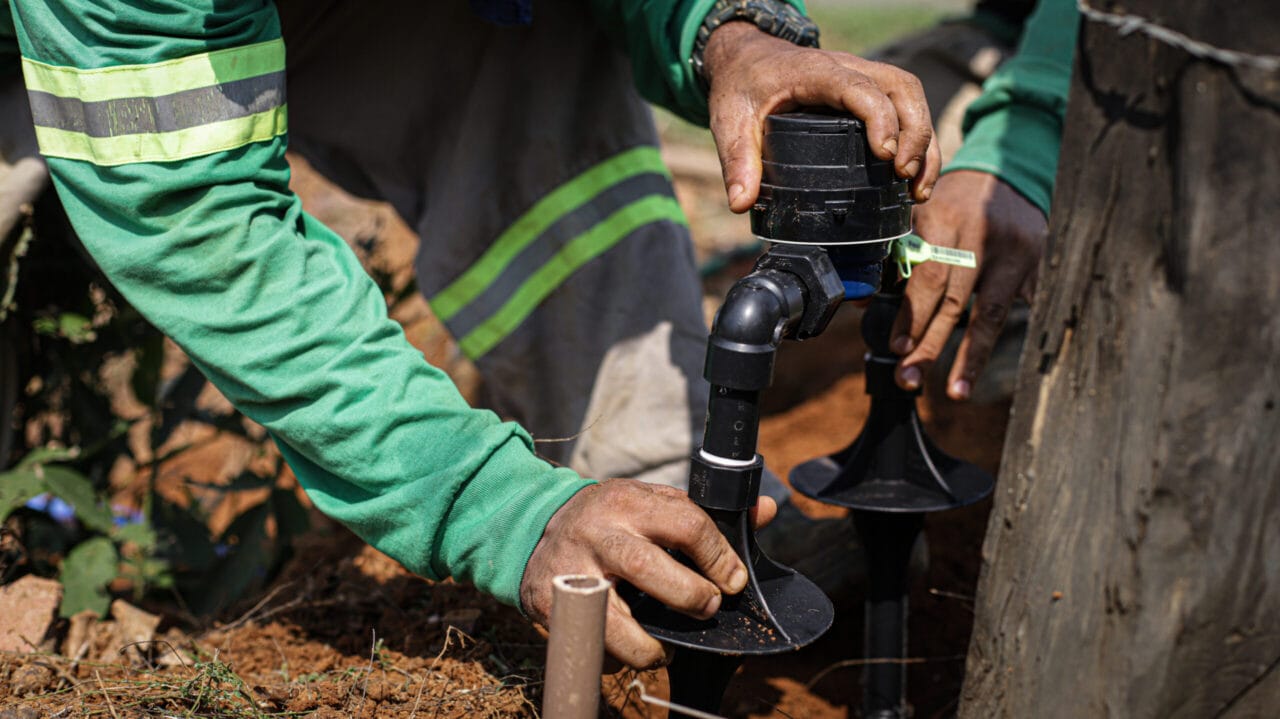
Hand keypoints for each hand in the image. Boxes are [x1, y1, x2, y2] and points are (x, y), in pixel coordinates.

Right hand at [520, 479, 776, 667]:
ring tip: (666, 647)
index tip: (732, 581)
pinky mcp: (547, 603)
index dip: (718, 557)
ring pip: (612, 620)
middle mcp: (597, 533)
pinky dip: (615, 657)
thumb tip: (766, 511)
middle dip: (689, 596)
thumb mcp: (651, 502)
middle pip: (648, 568)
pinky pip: (588, 643)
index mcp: (628, 502)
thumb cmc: (610, 518)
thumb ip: (705, 513)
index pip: (686, 524)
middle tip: (706, 608)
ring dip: (649, 646)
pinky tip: (630, 649)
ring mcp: (569, 570)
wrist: (532, 526)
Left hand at [702, 21, 939, 210]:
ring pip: (910, 95)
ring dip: (924, 139)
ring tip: (918, 187)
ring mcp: (862, 76)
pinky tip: (914, 177)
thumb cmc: (742, 86)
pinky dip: (918, 138)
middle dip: (914, 134)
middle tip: (905, 178)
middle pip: (901, 88)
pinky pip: (905, 104)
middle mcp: (847, 68)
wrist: (746, 58)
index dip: (880, 119)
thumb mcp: (730, 121)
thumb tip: (740, 203)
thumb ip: (736, 161)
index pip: (860, 88)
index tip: (886, 156)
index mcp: (816, 72)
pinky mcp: (868, 89)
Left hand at [890, 170, 1047, 398]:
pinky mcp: (1036, 267)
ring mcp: (1015, 255)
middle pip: (955, 303)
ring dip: (970, 358)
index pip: (927, 278)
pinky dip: (1006, 340)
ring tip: (955, 393)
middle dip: (930, 346)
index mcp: (947, 221)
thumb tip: (861, 302)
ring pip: (990, 315)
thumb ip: (894, 254)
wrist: (1008, 173)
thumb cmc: (952, 200)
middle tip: (908, 379)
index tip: (896, 346)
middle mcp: (983, 238)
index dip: (911, 316)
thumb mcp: (919, 212)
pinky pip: (1020, 311)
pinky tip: (989, 367)